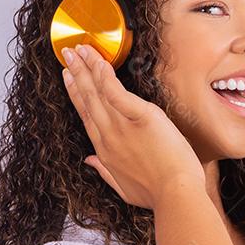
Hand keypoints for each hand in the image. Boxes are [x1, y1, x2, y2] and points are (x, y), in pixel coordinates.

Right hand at [61, 44, 204, 209]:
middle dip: (76, 74)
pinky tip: (98, 61)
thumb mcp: (124, 188)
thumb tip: (89, 162)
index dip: (76, 95)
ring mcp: (122, 126)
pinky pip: (117, 93)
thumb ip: (104, 173)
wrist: (175, 195)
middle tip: (68, 55)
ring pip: (98, 91)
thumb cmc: (156, 194)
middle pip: (88, 98)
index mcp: (105, 151)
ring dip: (87, 67)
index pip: (86, 116)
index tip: (70, 80)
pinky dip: (106, 76)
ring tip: (78, 50)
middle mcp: (108, 136)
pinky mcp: (141, 118)